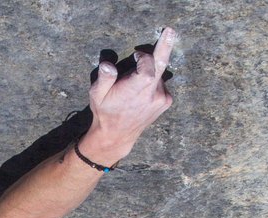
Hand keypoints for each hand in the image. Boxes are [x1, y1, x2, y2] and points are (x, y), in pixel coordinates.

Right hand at [85, 27, 177, 161]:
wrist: (117, 135)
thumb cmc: (105, 112)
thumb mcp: (97, 94)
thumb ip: (104, 78)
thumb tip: (107, 64)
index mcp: (137, 90)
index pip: (148, 65)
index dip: (143, 57)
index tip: (135, 55)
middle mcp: (153, 94)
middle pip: (161, 64)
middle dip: (165, 45)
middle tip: (170, 31)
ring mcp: (162, 98)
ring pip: (159, 74)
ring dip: (149, 71)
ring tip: (134, 85)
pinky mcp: (166, 102)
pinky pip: (161, 83)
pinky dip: (153, 80)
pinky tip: (141, 91)